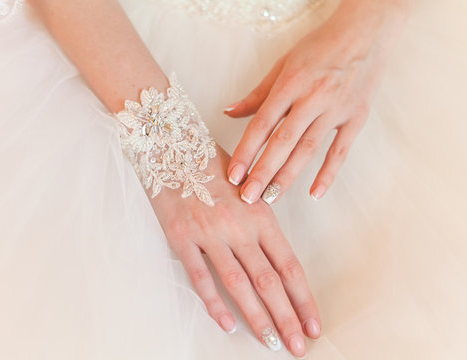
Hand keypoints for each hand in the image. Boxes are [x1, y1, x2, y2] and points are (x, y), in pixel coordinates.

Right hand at [149, 146, 319, 357]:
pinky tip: (227, 324)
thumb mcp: (248, 186)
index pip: (288, 265)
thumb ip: (262, 222)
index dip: (303, 298)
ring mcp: (208, 234)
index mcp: (259, 214)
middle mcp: (238, 226)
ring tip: (271, 342)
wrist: (171, 145)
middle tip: (298, 347)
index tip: (314, 323)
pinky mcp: (181, 238)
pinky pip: (199, 277)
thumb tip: (278, 260)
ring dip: (256, 317)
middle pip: (268, 281)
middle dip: (286, 318)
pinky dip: (213, 303)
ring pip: (238, 284)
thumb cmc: (212, 163)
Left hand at [224, 0, 407, 203]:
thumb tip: (229, 112)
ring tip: (270, 198)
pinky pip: (340, 150)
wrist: (366, 32)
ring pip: (308, 149)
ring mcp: (336, 109)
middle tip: (248, 197)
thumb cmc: (320, 47)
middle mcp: (312, 97)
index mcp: (290, 84)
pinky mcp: (356, 117)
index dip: (246, 151)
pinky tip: (314, 193)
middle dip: (263, 172)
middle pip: (283, 142)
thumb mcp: (283, 64)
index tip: (234, 175)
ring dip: (287, 176)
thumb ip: (257, 94)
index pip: (262, 124)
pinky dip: (328, 173)